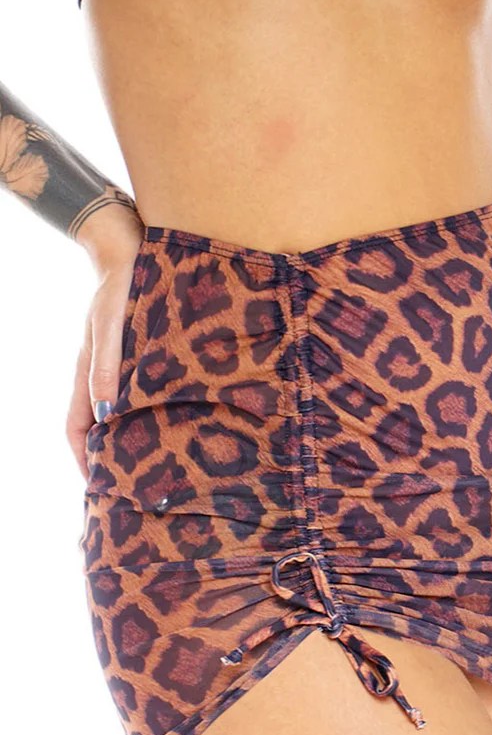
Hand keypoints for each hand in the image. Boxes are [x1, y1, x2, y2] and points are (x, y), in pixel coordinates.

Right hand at [66, 214, 144, 479]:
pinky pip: (142, 393)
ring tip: (154, 464)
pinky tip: (171, 424)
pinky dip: (150, 414)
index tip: (98, 485)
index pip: (78, 428)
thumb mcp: (111, 327)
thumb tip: (108, 414)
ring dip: (131, 438)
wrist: (131, 249)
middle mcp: (102, 375)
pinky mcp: (143, 357)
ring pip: (122, 413)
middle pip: (100, 427)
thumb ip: (106, 368)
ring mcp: (121, 367)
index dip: (85, 459)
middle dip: (110, 456)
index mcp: (87, 374)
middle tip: (131, 486)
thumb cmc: (120, 287)